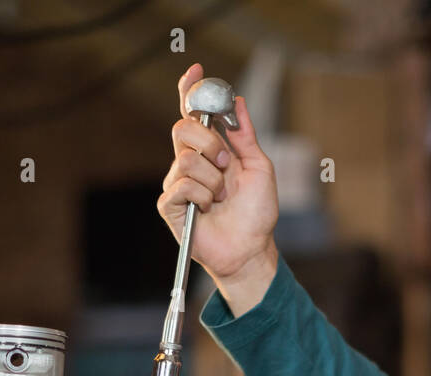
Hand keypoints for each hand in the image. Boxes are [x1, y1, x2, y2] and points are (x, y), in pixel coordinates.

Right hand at [157, 62, 278, 313]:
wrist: (251, 249)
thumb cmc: (257, 213)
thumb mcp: (260, 167)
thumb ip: (246, 136)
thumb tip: (238, 101)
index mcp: (211, 151)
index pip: (192, 115)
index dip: (190, 91)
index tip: (196, 71)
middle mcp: (190, 163)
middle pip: (182, 129)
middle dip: (209, 142)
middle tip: (226, 164)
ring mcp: (178, 184)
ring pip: (186, 160)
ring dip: (213, 179)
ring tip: (222, 198)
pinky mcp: (169, 205)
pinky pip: (182, 185)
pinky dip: (202, 196)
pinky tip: (208, 210)